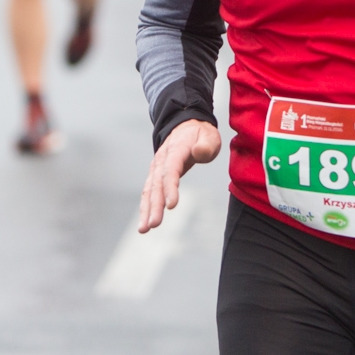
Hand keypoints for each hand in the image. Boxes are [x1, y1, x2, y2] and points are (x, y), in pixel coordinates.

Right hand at [138, 119, 221, 233]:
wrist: (186, 125)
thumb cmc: (200, 134)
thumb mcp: (209, 135)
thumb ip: (206, 145)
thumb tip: (198, 153)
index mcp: (176, 149)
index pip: (171, 170)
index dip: (170, 188)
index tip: (171, 205)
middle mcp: (161, 159)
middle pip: (157, 184)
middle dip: (155, 205)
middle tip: (154, 224)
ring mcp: (156, 167)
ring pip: (149, 190)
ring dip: (146, 210)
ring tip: (145, 229)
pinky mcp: (156, 175)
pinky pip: (149, 192)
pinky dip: (146, 208)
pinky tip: (145, 224)